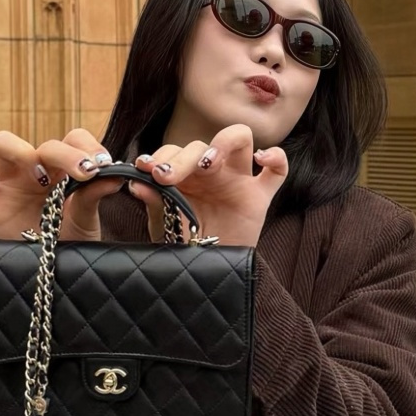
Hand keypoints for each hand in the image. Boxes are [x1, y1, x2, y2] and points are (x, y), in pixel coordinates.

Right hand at [0, 129, 125, 241]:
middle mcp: (37, 170)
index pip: (73, 140)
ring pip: (2, 143)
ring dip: (20, 151)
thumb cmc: (69, 244)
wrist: (50, 276)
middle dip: (64, 154)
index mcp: (64, 170)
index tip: (101, 165)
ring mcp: (10, 182)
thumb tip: (115, 176)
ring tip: (39, 178)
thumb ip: (94, 197)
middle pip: (44, 144)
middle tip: (83, 172)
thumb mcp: (85, 221)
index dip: (87, 146)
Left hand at [127, 124, 287, 246]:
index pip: (175, 150)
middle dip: (182, 156)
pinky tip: (262, 159)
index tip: (146, 169)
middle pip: (201, 145)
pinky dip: (276, 157)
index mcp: (185, 175)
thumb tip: (137, 183)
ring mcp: (237, 181)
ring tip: (206, 164)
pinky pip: (278, 170)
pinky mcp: (259, 198)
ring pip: (240, 139)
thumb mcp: (164, 225)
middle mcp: (211, 172)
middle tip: (166, 175)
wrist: (206, 276)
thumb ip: (154, 202)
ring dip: (222, 142)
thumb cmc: (185, 246)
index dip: (161, 156)